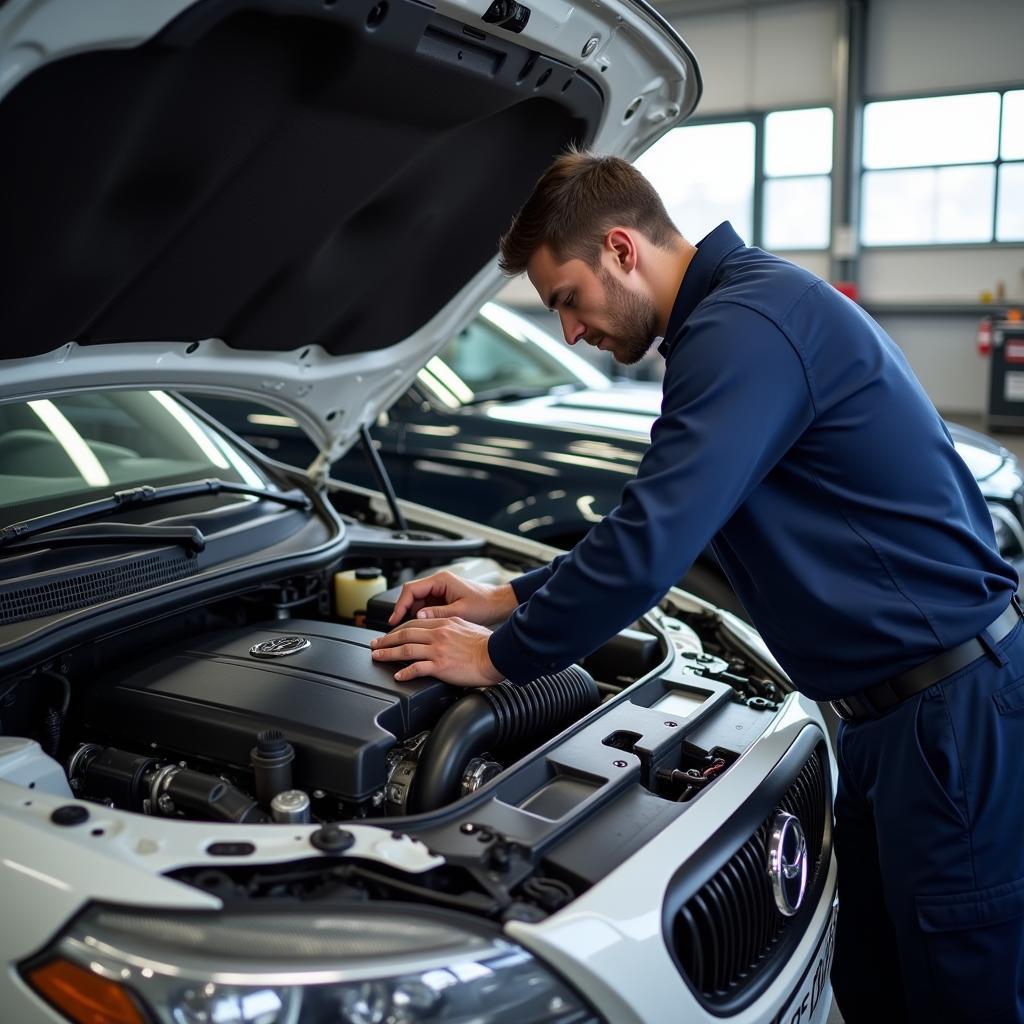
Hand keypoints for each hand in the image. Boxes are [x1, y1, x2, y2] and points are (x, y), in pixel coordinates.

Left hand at [370, 617, 503, 686]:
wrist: (496, 655)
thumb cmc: (486, 643)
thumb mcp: (464, 625)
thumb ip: (448, 626)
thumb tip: (437, 629)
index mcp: (444, 623)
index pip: (413, 623)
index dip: (397, 629)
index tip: (389, 634)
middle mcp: (438, 635)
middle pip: (405, 634)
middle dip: (386, 640)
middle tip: (375, 645)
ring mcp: (438, 650)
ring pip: (406, 650)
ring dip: (388, 653)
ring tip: (378, 656)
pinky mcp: (440, 666)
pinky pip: (417, 669)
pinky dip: (404, 672)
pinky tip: (398, 675)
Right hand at [387, 570, 517, 627]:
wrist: (499, 604)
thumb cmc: (484, 604)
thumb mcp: (459, 612)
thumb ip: (437, 613)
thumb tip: (418, 616)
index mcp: (441, 581)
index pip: (411, 590)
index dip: (400, 605)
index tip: (394, 619)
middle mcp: (439, 583)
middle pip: (412, 595)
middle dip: (403, 611)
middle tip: (396, 628)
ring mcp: (441, 591)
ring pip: (417, 602)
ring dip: (412, 615)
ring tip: (407, 631)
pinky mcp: (444, 599)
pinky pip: (426, 606)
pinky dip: (421, 617)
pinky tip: (420, 629)